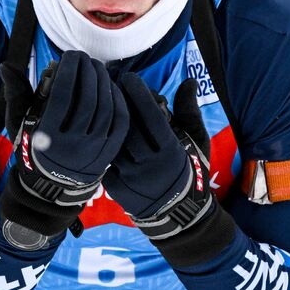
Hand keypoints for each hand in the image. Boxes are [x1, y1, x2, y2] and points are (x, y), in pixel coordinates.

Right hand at [0, 50, 129, 240]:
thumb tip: (6, 65)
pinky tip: (111, 85)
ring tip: (97, 67)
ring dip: (103, 82)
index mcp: (46, 136)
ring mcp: (92, 150)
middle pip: (86, 99)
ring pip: (105, 108)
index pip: (61, 94)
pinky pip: (120, 122)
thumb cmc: (33, 146)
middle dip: (87, 71)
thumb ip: (16, 93)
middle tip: (85, 57)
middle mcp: (71, 145)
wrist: (51, 186)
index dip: (68, 70)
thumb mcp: (19, 124)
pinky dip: (117, 100)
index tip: (69, 55)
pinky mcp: (108, 153)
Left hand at [104, 73, 215, 242]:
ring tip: (99, 100)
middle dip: (117, 101)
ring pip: (112, 141)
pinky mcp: (114, 188)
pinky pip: (104, 158)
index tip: (129, 76)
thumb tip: (189, 80)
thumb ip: (190, 110)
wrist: (175, 212)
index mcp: (170, 151)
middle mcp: (149, 165)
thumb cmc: (188, 168)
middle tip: (108, 81)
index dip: (139, 94)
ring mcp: (130, 178)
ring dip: (105, 119)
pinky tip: (94, 126)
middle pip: (128, 126)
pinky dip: (99, 142)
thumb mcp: (196, 140)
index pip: (152, 116)